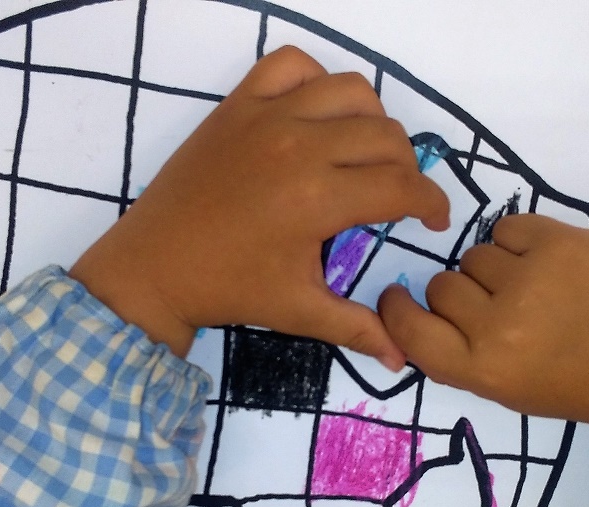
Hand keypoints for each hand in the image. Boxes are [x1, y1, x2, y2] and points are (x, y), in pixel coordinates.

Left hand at [68, 46, 448, 364]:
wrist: (155, 268)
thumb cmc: (229, 290)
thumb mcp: (298, 311)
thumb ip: (357, 328)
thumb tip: (401, 360)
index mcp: (318, 198)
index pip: (402, 186)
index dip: (432, 203)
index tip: (433, 219)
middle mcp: (299, 145)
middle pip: (387, 136)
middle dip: (407, 168)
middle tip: (395, 197)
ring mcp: (266, 117)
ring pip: (351, 90)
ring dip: (372, 120)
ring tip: (362, 153)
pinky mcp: (237, 104)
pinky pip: (291, 64)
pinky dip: (315, 80)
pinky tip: (315, 115)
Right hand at [378, 214, 588, 432]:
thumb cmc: (576, 385)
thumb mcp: (505, 390)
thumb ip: (458, 355)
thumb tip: (416, 312)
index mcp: (484, 370)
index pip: (411, 330)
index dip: (396, 311)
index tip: (397, 298)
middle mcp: (500, 326)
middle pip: (441, 285)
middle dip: (460, 296)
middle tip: (498, 309)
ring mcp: (531, 279)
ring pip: (473, 255)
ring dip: (492, 270)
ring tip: (532, 289)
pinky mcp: (560, 241)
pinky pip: (505, 227)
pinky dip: (517, 242)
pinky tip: (545, 265)